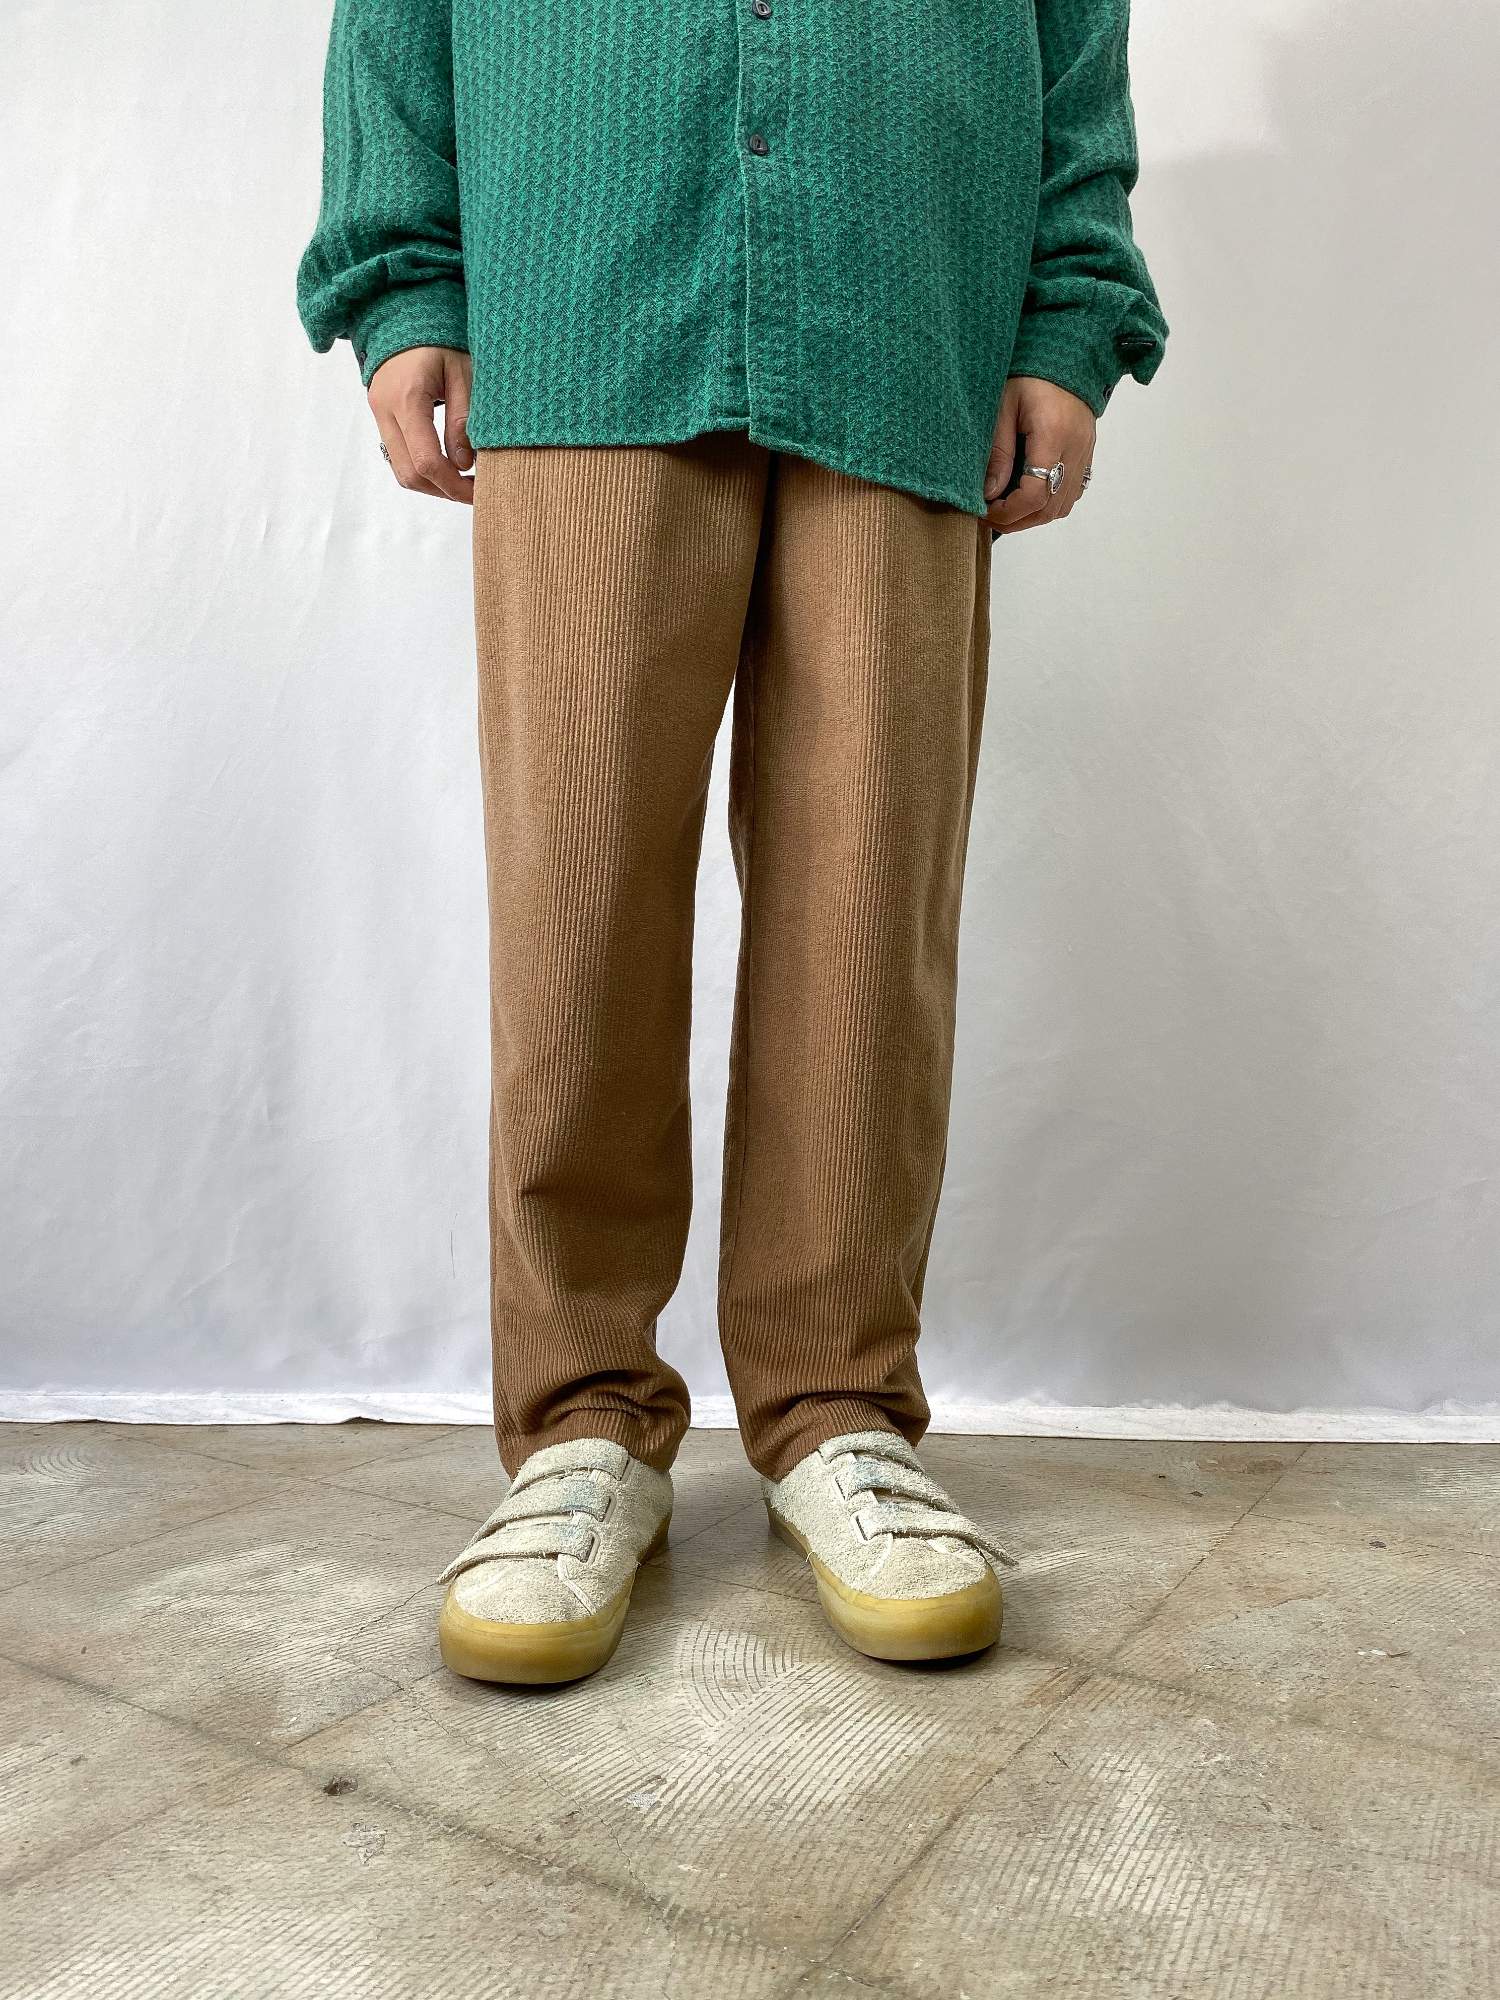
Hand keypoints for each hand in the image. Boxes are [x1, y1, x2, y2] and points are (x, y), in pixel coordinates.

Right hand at [368, 346, 474, 503]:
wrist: (404, 315)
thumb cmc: (440, 338)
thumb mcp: (463, 372)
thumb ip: (464, 419)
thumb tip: (464, 465)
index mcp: (407, 397)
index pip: (426, 461)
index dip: (453, 486)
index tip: (478, 493)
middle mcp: (385, 410)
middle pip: (409, 474)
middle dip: (443, 491)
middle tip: (474, 493)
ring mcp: (378, 414)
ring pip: (401, 471)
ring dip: (432, 484)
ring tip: (463, 481)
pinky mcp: (381, 416)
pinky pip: (398, 456)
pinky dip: (422, 469)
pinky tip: (447, 465)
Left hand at [983, 377, 1095, 534]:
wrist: (1067, 355)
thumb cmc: (1031, 374)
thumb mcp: (1003, 407)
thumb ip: (998, 451)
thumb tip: (990, 493)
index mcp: (1054, 435)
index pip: (1035, 494)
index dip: (1008, 512)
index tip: (985, 510)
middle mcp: (1075, 450)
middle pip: (1049, 508)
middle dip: (1017, 521)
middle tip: (989, 516)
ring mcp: (1085, 454)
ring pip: (1062, 507)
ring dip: (1032, 517)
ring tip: (1005, 510)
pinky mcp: (1086, 455)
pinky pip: (1071, 494)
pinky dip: (1049, 505)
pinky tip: (1029, 498)